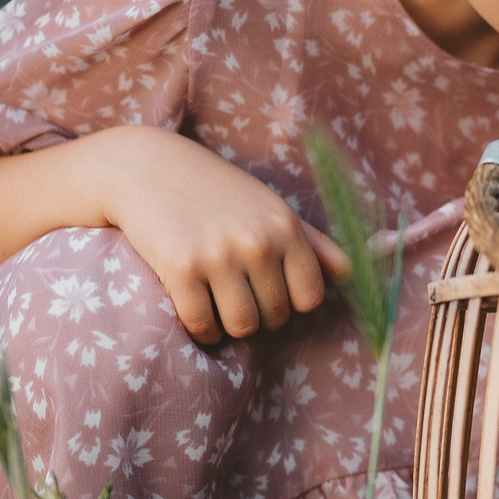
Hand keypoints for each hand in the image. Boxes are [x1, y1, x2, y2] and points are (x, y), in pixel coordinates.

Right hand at [0, 124, 349, 344]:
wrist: (145, 169)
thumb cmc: (214, 192)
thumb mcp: (268, 206)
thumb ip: (312, 241)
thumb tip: (353, 272)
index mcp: (286, 226)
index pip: (310, 298)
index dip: (290, 301)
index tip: (267, 291)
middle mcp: (258, 241)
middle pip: (275, 316)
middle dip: (257, 314)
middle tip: (234, 295)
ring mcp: (218, 256)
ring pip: (242, 327)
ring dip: (228, 326)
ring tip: (216, 306)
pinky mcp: (180, 269)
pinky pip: (202, 325)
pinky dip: (200, 329)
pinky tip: (193, 311)